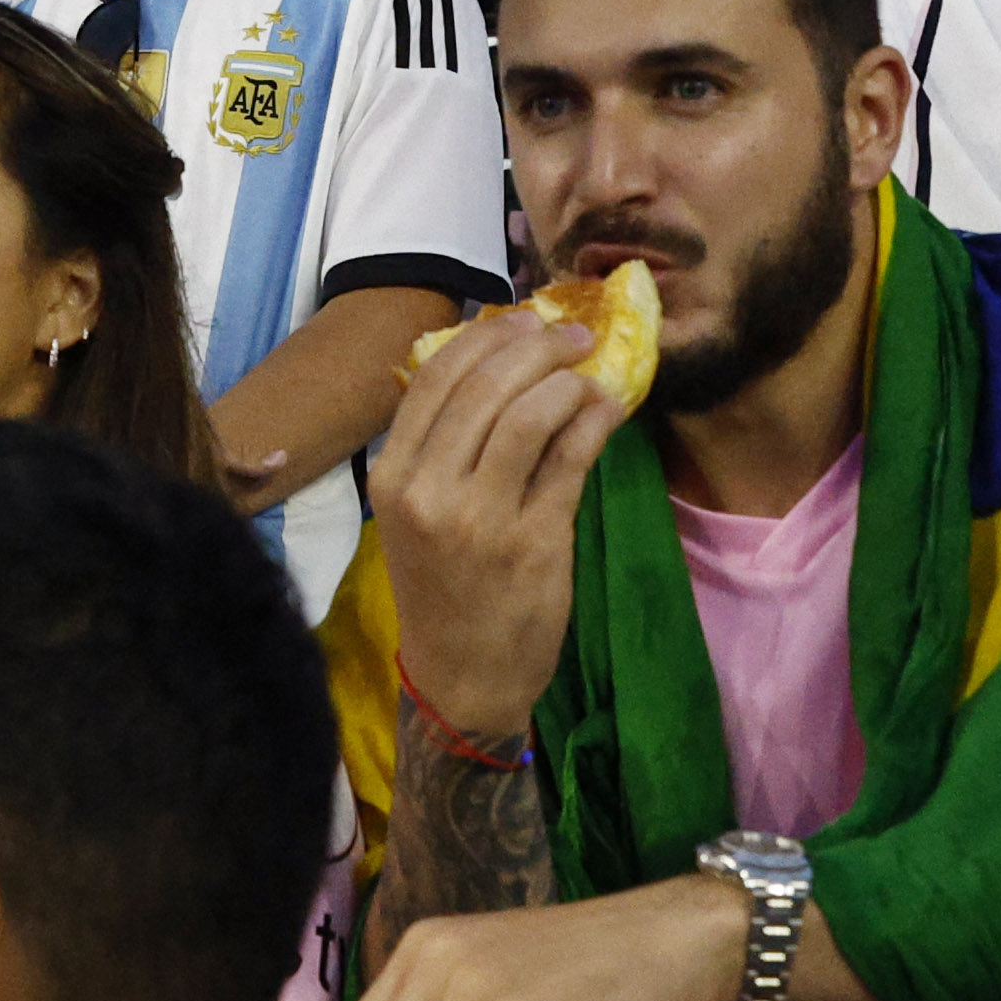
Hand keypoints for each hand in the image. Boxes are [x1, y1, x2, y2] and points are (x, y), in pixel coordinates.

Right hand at [365, 305, 629, 738]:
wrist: (462, 678)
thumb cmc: (442, 589)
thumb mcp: (414, 514)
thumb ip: (441, 447)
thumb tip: (496, 364)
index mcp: (391, 476)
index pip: (434, 376)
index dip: (486, 337)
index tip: (524, 322)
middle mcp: (427, 491)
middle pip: (484, 384)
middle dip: (537, 345)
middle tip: (574, 335)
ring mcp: (480, 518)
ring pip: (528, 414)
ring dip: (567, 380)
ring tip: (591, 374)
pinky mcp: (534, 541)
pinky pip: (570, 459)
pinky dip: (594, 421)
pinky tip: (608, 409)